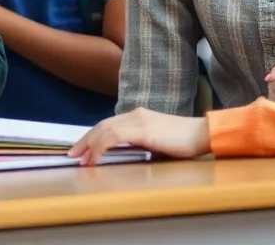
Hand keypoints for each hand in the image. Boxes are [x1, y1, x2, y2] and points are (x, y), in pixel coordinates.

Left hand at [68, 108, 209, 164]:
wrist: (203, 134)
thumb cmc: (184, 141)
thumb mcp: (157, 141)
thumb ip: (141, 143)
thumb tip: (126, 155)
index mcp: (139, 116)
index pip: (108, 124)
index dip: (92, 136)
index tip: (81, 149)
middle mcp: (135, 115)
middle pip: (101, 125)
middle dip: (84, 140)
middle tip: (72, 154)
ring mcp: (139, 121)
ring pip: (104, 130)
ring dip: (89, 146)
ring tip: (79, 160)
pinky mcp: (143, 131)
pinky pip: (113, 137)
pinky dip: (100, 148)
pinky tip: (94, 159)